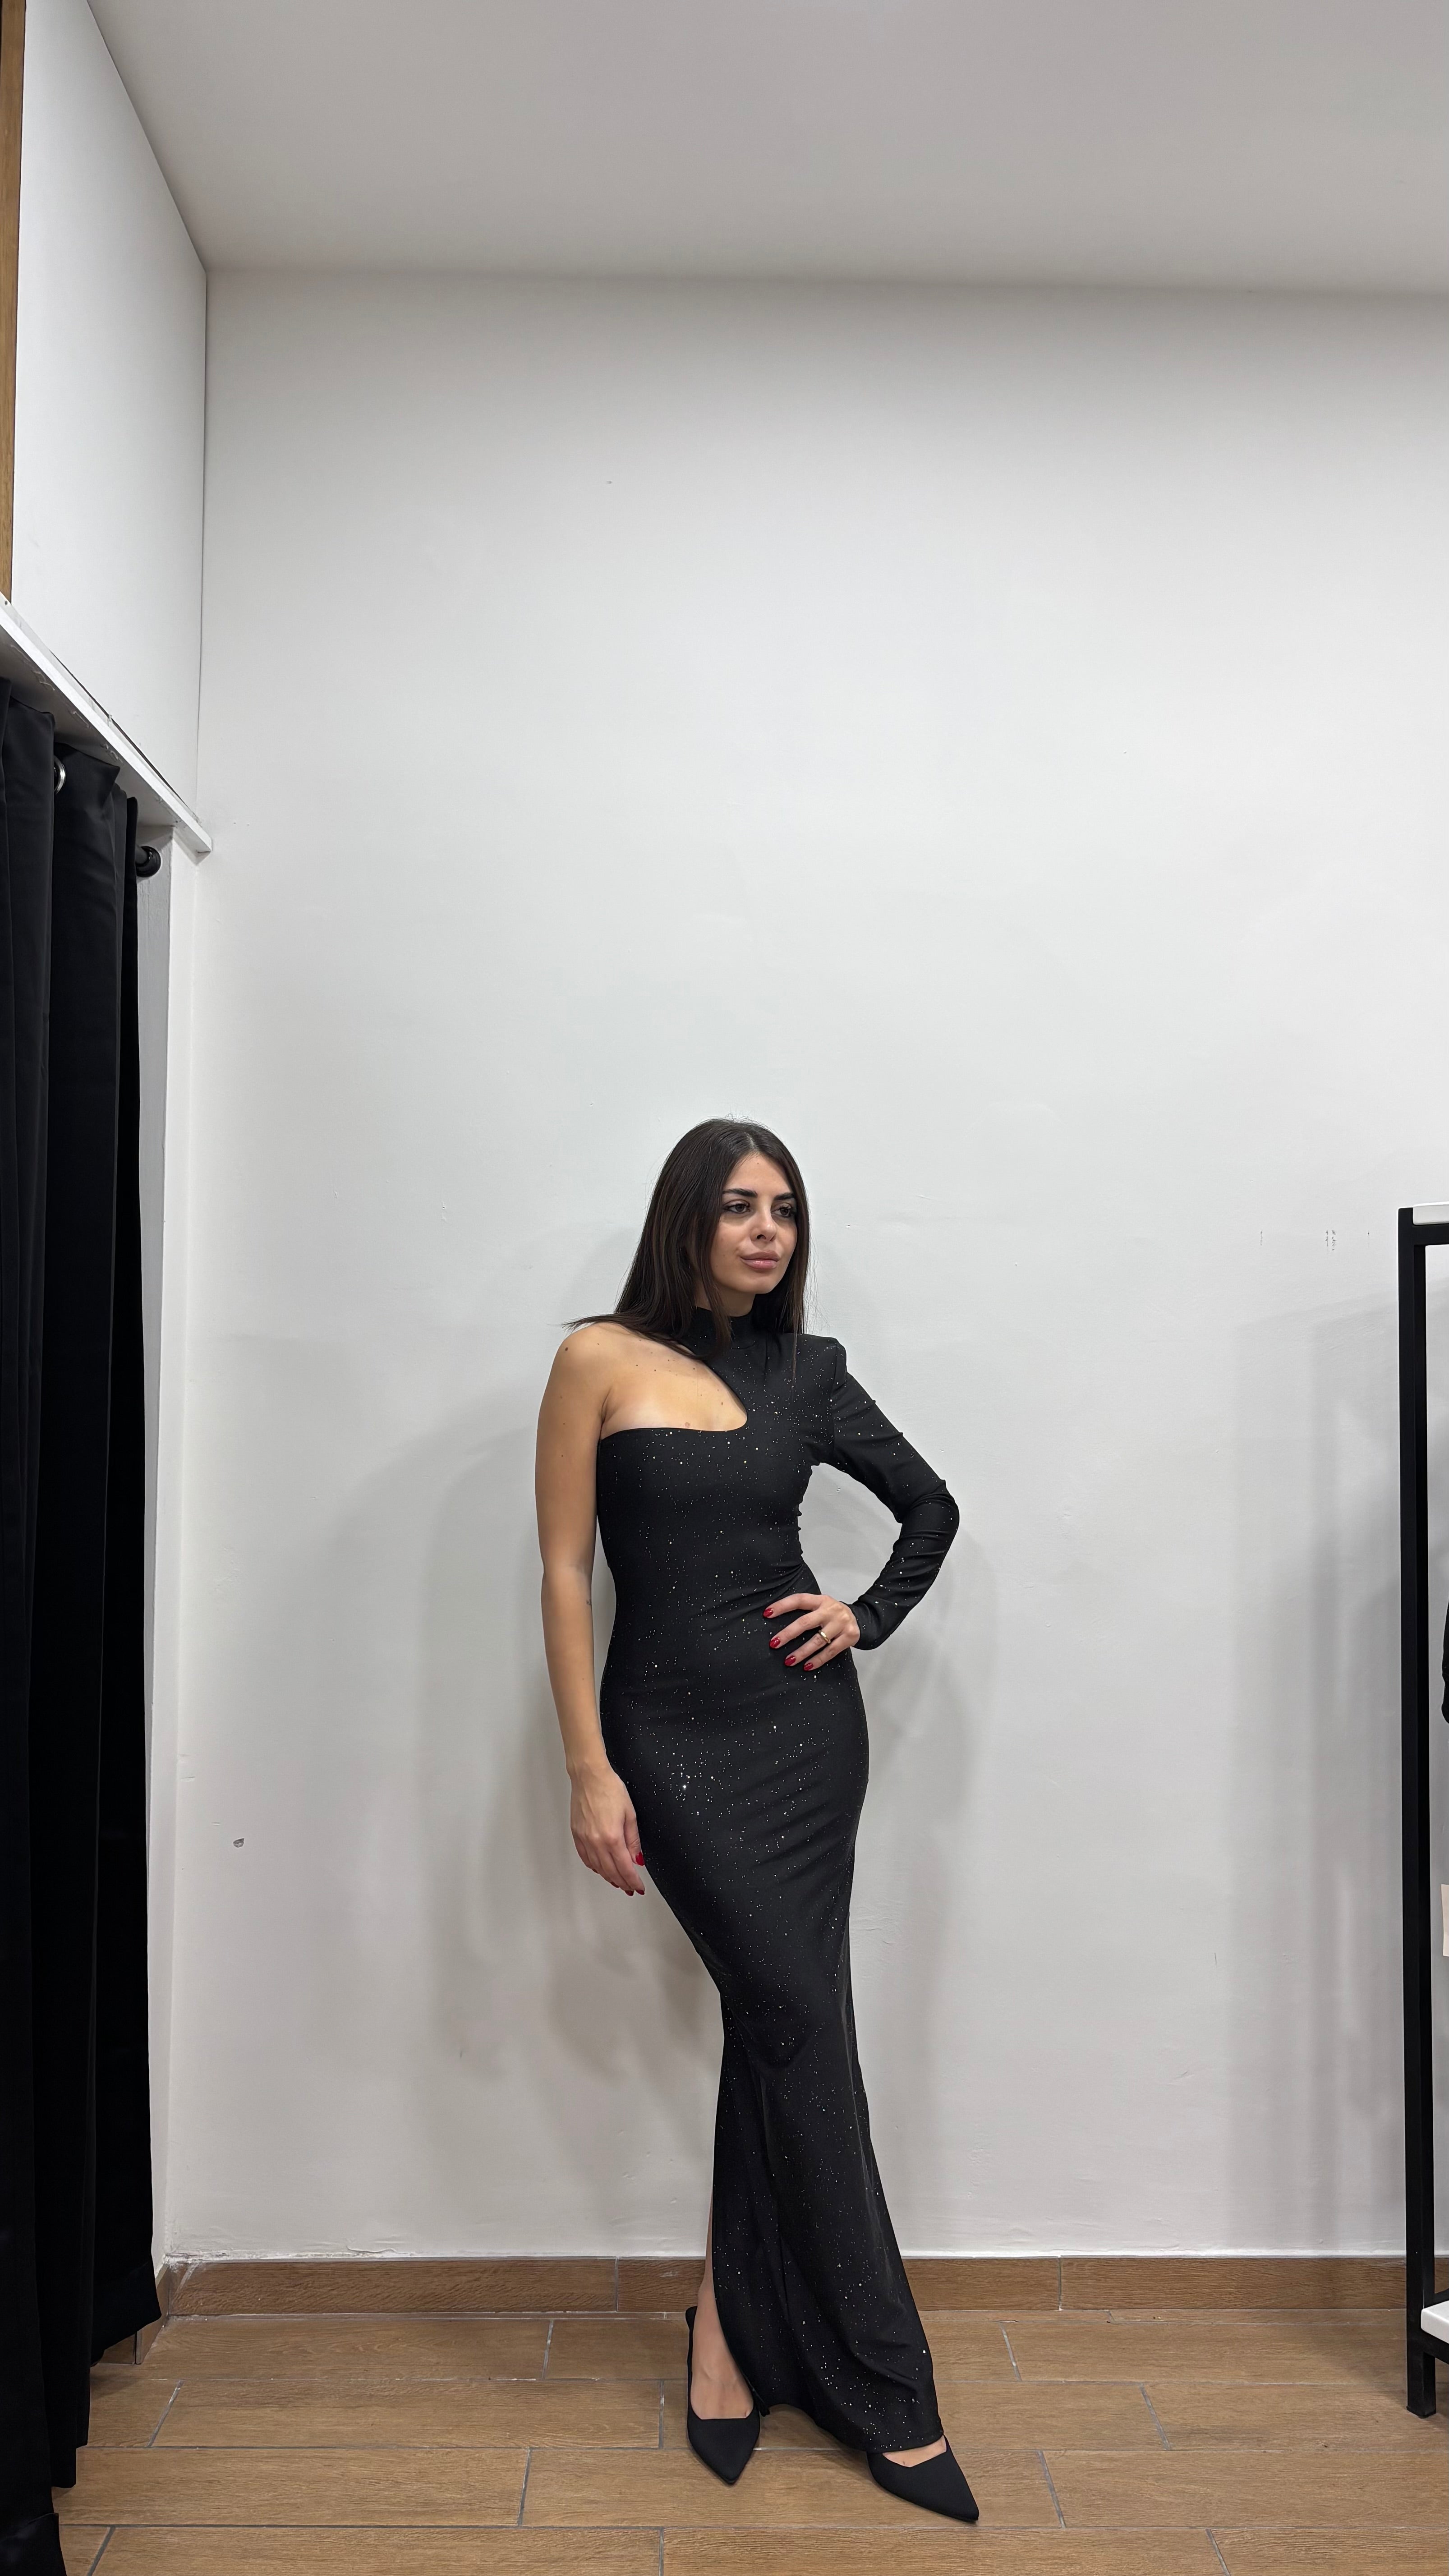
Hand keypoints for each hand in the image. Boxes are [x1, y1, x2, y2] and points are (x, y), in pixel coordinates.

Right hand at [569, 1763, 645, 1893]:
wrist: (589, 1777)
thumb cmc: (609, 1789)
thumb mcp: (630, 1814)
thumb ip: (633, 1840)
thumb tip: (637, 1859)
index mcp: (612, 1837)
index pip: (625, 1868)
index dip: (633, 1881)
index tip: (638, 1888)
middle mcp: (596, 1842)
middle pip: (610, 1872)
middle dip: (622, 1883)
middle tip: (630, 1889)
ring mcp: (584, 1839)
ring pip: (597, 1868)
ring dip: (609, 1877)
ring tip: (618, 1882)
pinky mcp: (576, 1835)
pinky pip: (585, 1858)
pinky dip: (594, 1867)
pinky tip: (600, 1869)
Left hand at [764, 1591, 859, 1671]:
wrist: (860, 1619)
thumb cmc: (833, 1614)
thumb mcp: (821, 1606)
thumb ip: (806, 1611)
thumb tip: (778, 1623)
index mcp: (821, 1600)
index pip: (799, 1600)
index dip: (783, 1606)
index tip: (768, 1614)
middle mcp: (830, 1610)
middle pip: (806, 1622)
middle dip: (788, 1634)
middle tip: (774, 1643)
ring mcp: (841, 1623)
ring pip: (817, 1640)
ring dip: (801, 1652)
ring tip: (788, 1661)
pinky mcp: (849, 1636)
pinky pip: (830, 1651)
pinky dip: (817, 1660)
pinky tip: (807, 1666)